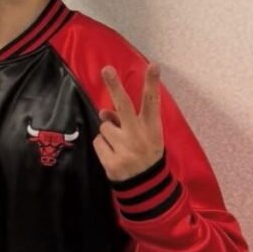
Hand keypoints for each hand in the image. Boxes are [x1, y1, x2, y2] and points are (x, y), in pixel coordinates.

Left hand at [92, 64, 164, 181]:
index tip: (153, 65)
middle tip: (107, 69)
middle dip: (115, 86)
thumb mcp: (145, 137)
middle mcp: (138, 136)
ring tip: (121, 147)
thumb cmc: (145, 154)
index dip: (152, 83)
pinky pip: (98, 142)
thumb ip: (126, 122)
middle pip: (124, 106)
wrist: (146, 187)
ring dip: (109, 135)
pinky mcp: (112, 161)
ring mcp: (125, 149)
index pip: (152, 102)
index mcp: (151, 129)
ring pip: (105, 127)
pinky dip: (103, 147)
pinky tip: (115, 155)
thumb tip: (103, 112)